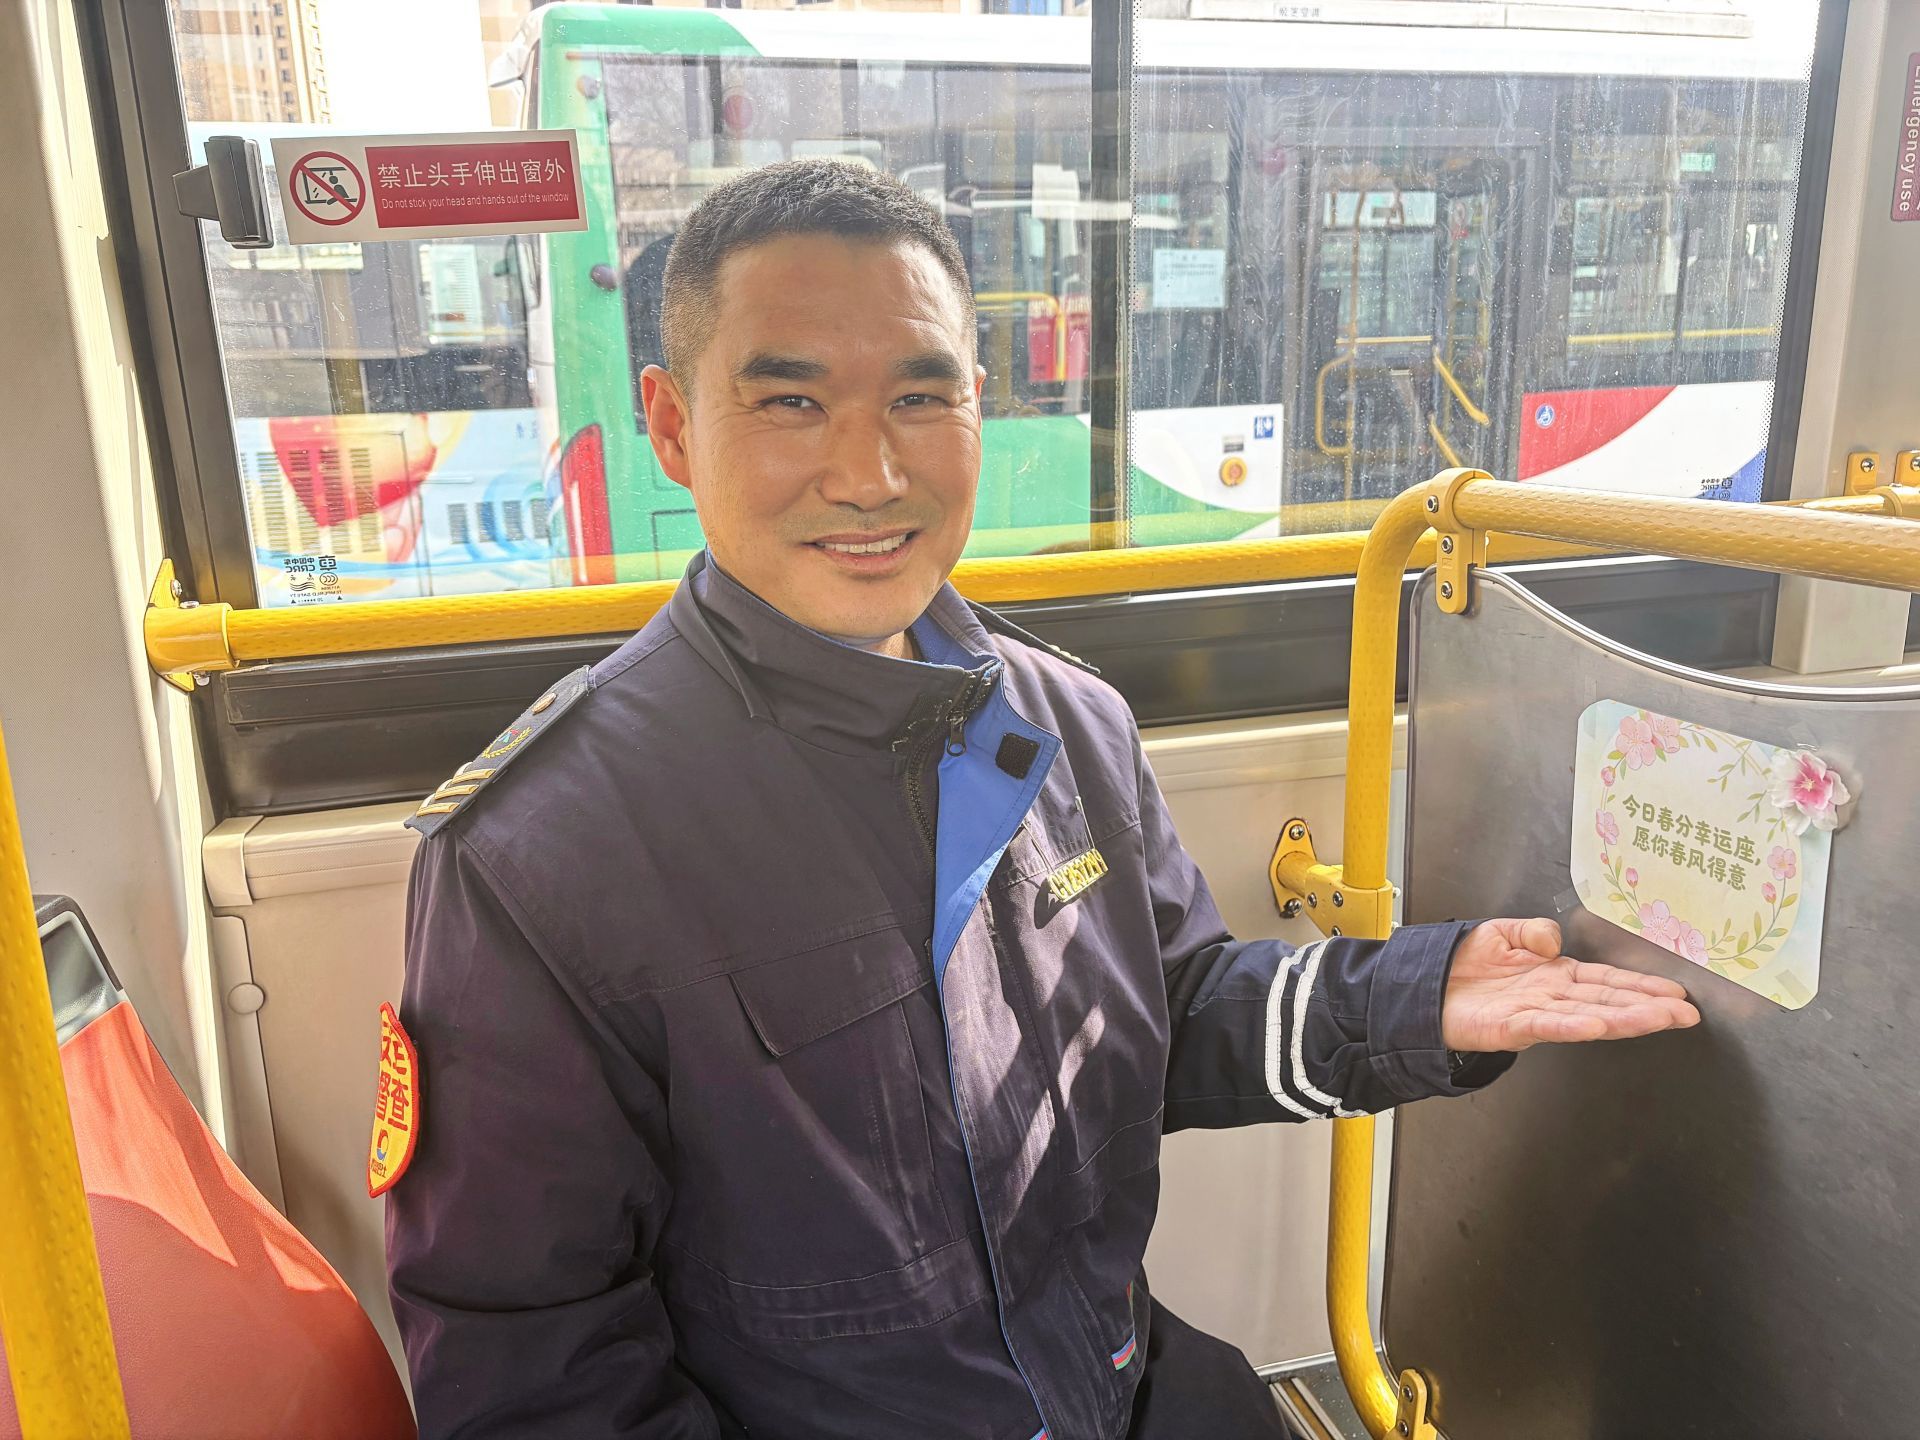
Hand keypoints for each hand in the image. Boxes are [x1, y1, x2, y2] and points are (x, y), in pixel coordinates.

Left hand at [1440, 917, 1699, 1053]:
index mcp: (1555, 974)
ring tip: (1662, 1019)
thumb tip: (1556, 941)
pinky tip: (1600, 1024)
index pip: (1607, 980)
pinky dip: (1575, 1024)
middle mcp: (1552, 996)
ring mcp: (1536, 1013)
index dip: (1642, 986)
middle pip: (1609, 1000)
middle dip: (1649, 1007)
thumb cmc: (1461, 965)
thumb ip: (1534, 931)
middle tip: (1687, 1014)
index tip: (1676, 993)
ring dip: (1627, 1018)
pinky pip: (1549, 1025)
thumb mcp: (1503, 932)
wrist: (1423, 986)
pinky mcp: (1513, 1027)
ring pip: (1590, 1015)